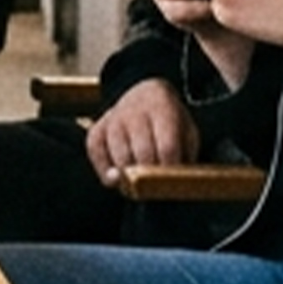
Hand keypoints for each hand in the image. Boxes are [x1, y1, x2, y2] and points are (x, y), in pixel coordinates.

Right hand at [82, 77, 199, 184]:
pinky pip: (96, 153)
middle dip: (152, 175)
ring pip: (121, 157)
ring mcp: (113, 119)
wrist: (145, 96)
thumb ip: (184, 154)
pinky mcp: (97, 129)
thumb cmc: (169, 122)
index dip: (172, 168)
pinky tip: (117, 179)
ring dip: (131, 176)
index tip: (174, 181)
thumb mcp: (187, 131)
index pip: (168, 146)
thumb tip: (176, 182)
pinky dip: (105, 171)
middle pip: (143, 153)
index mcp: (162, 108)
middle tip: (157, 186)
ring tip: (141, 186)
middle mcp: (134, 111)